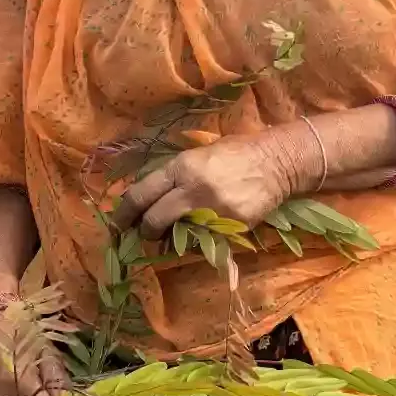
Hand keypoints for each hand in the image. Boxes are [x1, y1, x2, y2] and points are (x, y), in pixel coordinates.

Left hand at [113, 129, 306, 239]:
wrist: (278, 162)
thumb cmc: (234, 154)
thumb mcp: (198, 156)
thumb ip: (172, 175)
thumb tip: (145, 197)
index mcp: (181, 167)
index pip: (140, 194)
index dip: (124, 213)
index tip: (117, 223)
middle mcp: (193, 189)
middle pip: (153, 219)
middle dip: (144, 231)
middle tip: (143, 233)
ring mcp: (212, 209)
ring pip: (175, 235)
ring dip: (168, 238)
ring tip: (171, 233)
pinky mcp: (230, 225)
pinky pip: (202, 241)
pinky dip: (195, 241)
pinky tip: (199, 232)